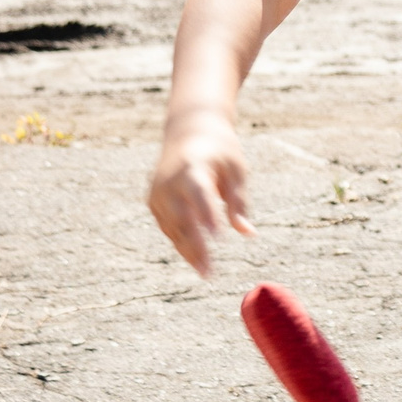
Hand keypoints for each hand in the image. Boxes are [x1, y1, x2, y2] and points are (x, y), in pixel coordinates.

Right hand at [145, 111, 254, 277]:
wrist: (189, 130)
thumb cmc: (220, 150)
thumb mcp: (236, 169)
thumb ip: (238, 201)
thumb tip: (248, 233)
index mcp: (192, 167)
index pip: (198, 193)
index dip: (206, 214)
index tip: (218, 236)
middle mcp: (169, 181)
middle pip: (181, 217)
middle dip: (195, 246)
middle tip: (210, 272)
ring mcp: (158, 192)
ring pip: (172, 227)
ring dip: (187, 250)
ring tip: (206, 272)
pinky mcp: (153, 201)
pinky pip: (167, 226)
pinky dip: (180, 241)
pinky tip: (195, 257)